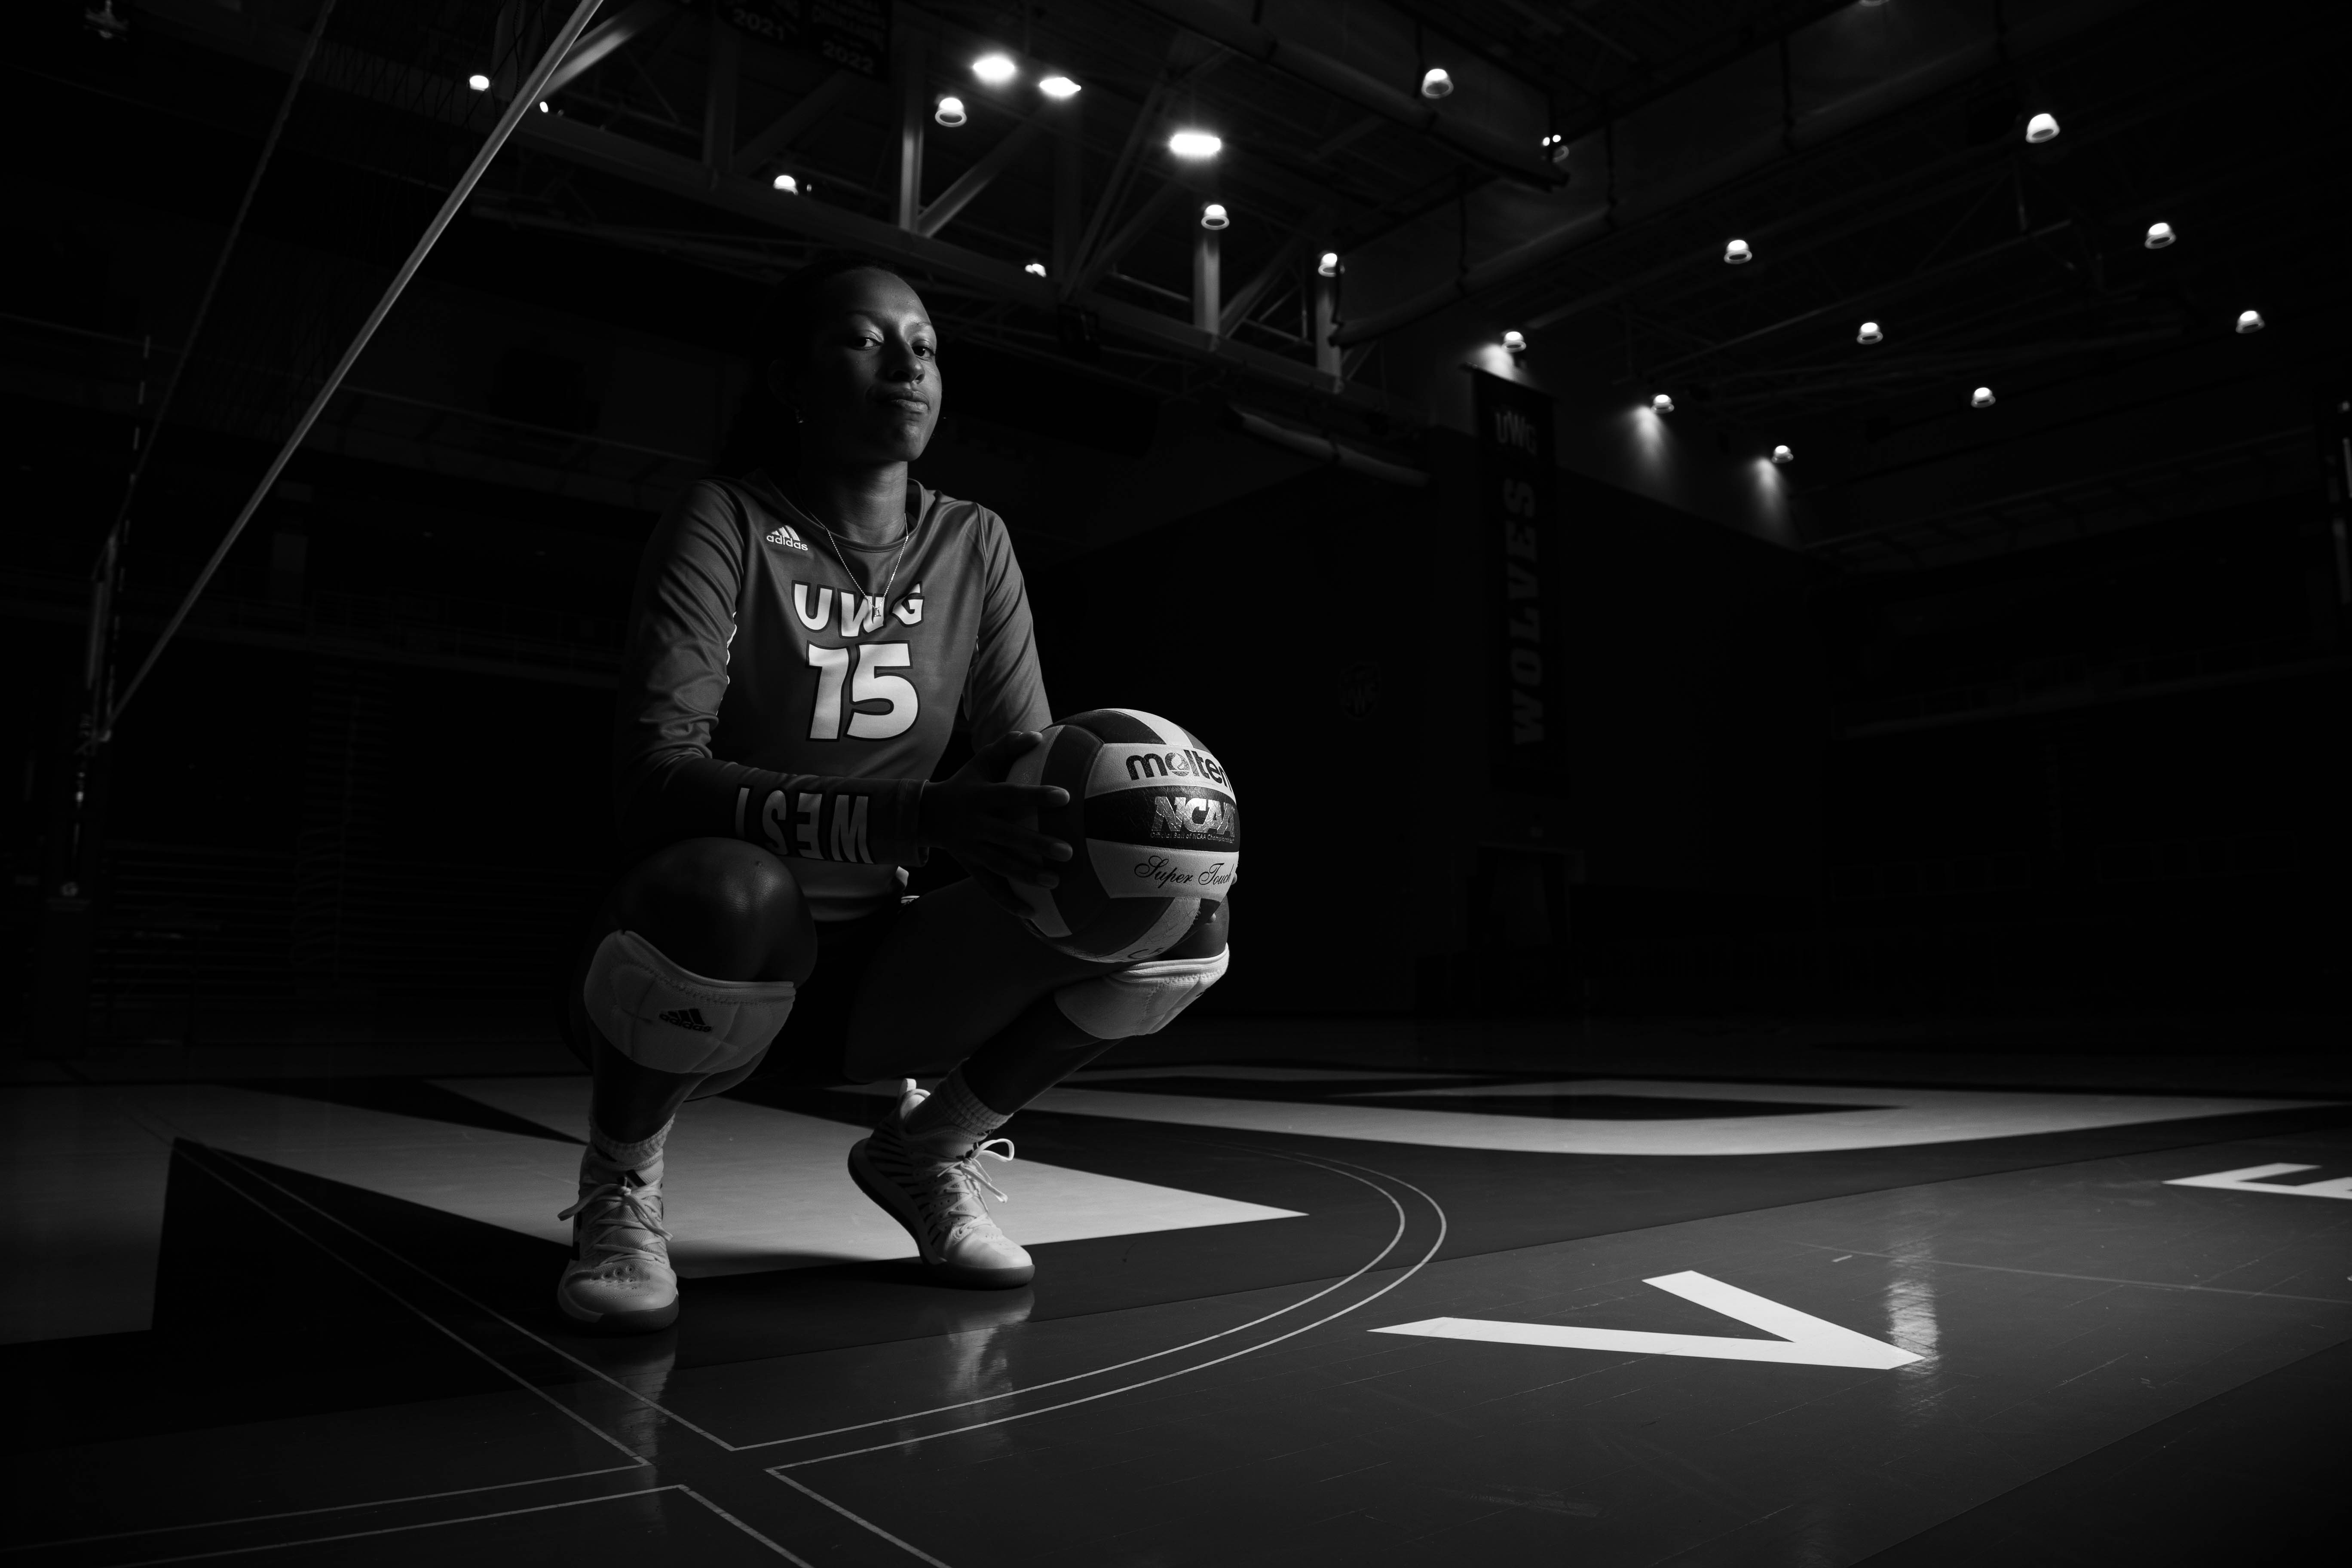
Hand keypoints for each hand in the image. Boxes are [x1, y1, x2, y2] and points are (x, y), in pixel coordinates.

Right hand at [918, 731, 1072, 888]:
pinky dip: (1009, 902)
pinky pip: (991, 888)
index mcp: (979, 798)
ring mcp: (972, 850)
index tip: (1065, 796)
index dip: (1035, 796)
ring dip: (1027, 875)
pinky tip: (1033, 914)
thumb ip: (1006, 747)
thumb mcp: (979, 762)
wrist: (925, 815)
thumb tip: (1038, 736)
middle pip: (1008, 836)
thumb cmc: (964, 784)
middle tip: (1068, 851)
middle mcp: (975, 825)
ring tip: (1055, 882)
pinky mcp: (972, 867)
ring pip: (1001, 865)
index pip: (1010, 795)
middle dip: (1037, 845)